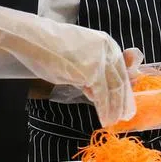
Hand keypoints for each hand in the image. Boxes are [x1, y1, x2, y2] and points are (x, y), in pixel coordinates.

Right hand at [0, 6, 135, 125]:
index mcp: (107, 44)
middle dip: (123, 101)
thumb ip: (91, 71)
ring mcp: (101, 60)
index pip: (121, 70)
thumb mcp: (78, 57)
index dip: (125, 89)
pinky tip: (105, 119)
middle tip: (125, 116)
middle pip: (121, 80)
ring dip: (115, 109)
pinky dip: (105, 109)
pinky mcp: (92, 72)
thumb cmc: (50, 48)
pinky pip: (102, 95)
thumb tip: (96, 91)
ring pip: (114, 90)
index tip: (126, 103)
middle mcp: (108, 50)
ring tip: (113, 121)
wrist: (35, 40)